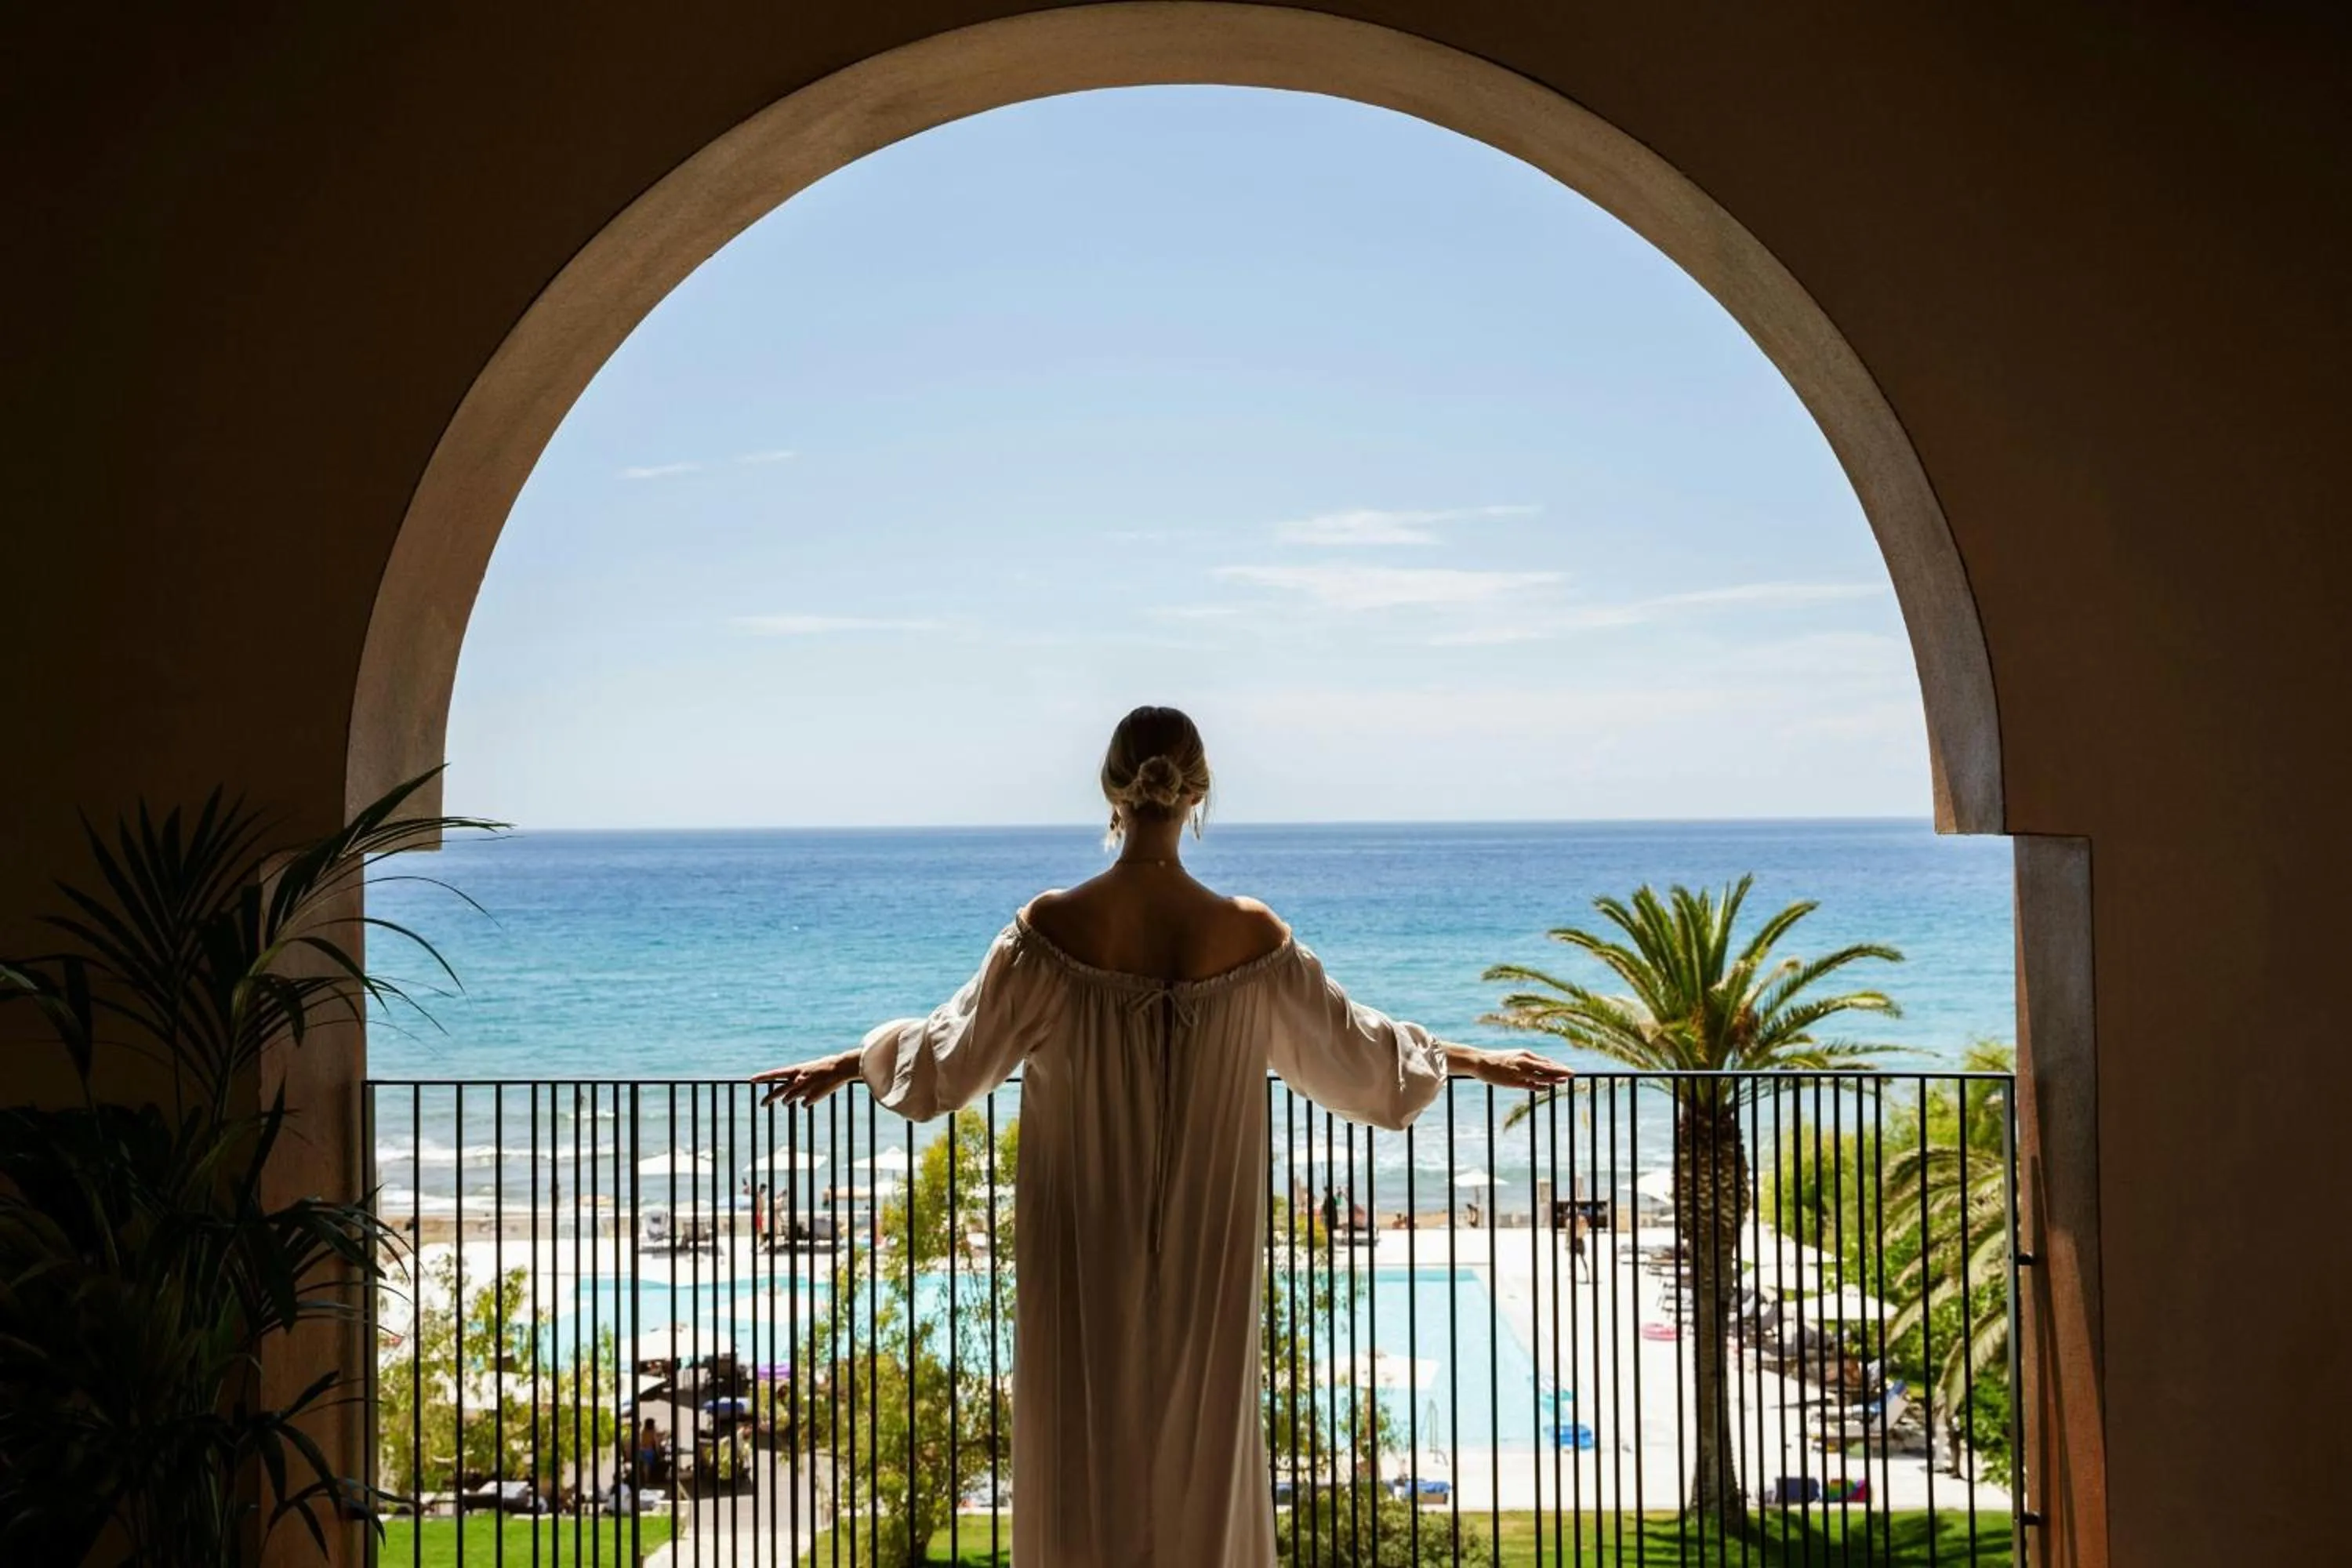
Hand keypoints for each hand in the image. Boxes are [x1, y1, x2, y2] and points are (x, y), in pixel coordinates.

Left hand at [753, 1049, 863, 1106]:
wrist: (840, 1068)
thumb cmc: (827, 1065)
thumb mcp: (810, 1069)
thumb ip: (801, 1078)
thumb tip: (796, 1089)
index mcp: (796, 1070)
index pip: (775, 1074)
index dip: (763, 1077)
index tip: (752, 1080)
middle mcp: (797, 1080)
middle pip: (778, 1092)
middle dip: (768, 1099)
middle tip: (762, 1104)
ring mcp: (803, 1090)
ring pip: (789, 1099)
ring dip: (788, 1100)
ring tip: (788, 1101)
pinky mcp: (811, 1098)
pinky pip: (805, 1103)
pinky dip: (807, 1102)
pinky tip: (814, 1096)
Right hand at [1446, 1044, 1573, 1091]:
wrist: (1480, 1061)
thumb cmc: (1496, 1060)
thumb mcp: (1513, 1057)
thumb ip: (1525, 1062)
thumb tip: (1536, 1067)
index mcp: (1525, 1054)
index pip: (1546, 1061)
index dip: (1558, 1066)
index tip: (1568, 1070)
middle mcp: (1524, 1061)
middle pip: (1547, 1067)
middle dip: (1561, 1071)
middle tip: (1573, 1074)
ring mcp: (1520, 1071)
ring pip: (1541, 1075)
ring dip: (1554, 1078)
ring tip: (1565, 1081)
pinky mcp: (1514, 1080)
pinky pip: (1531, 1084)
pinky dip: (1541, 1086)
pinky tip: (1549, 1087)